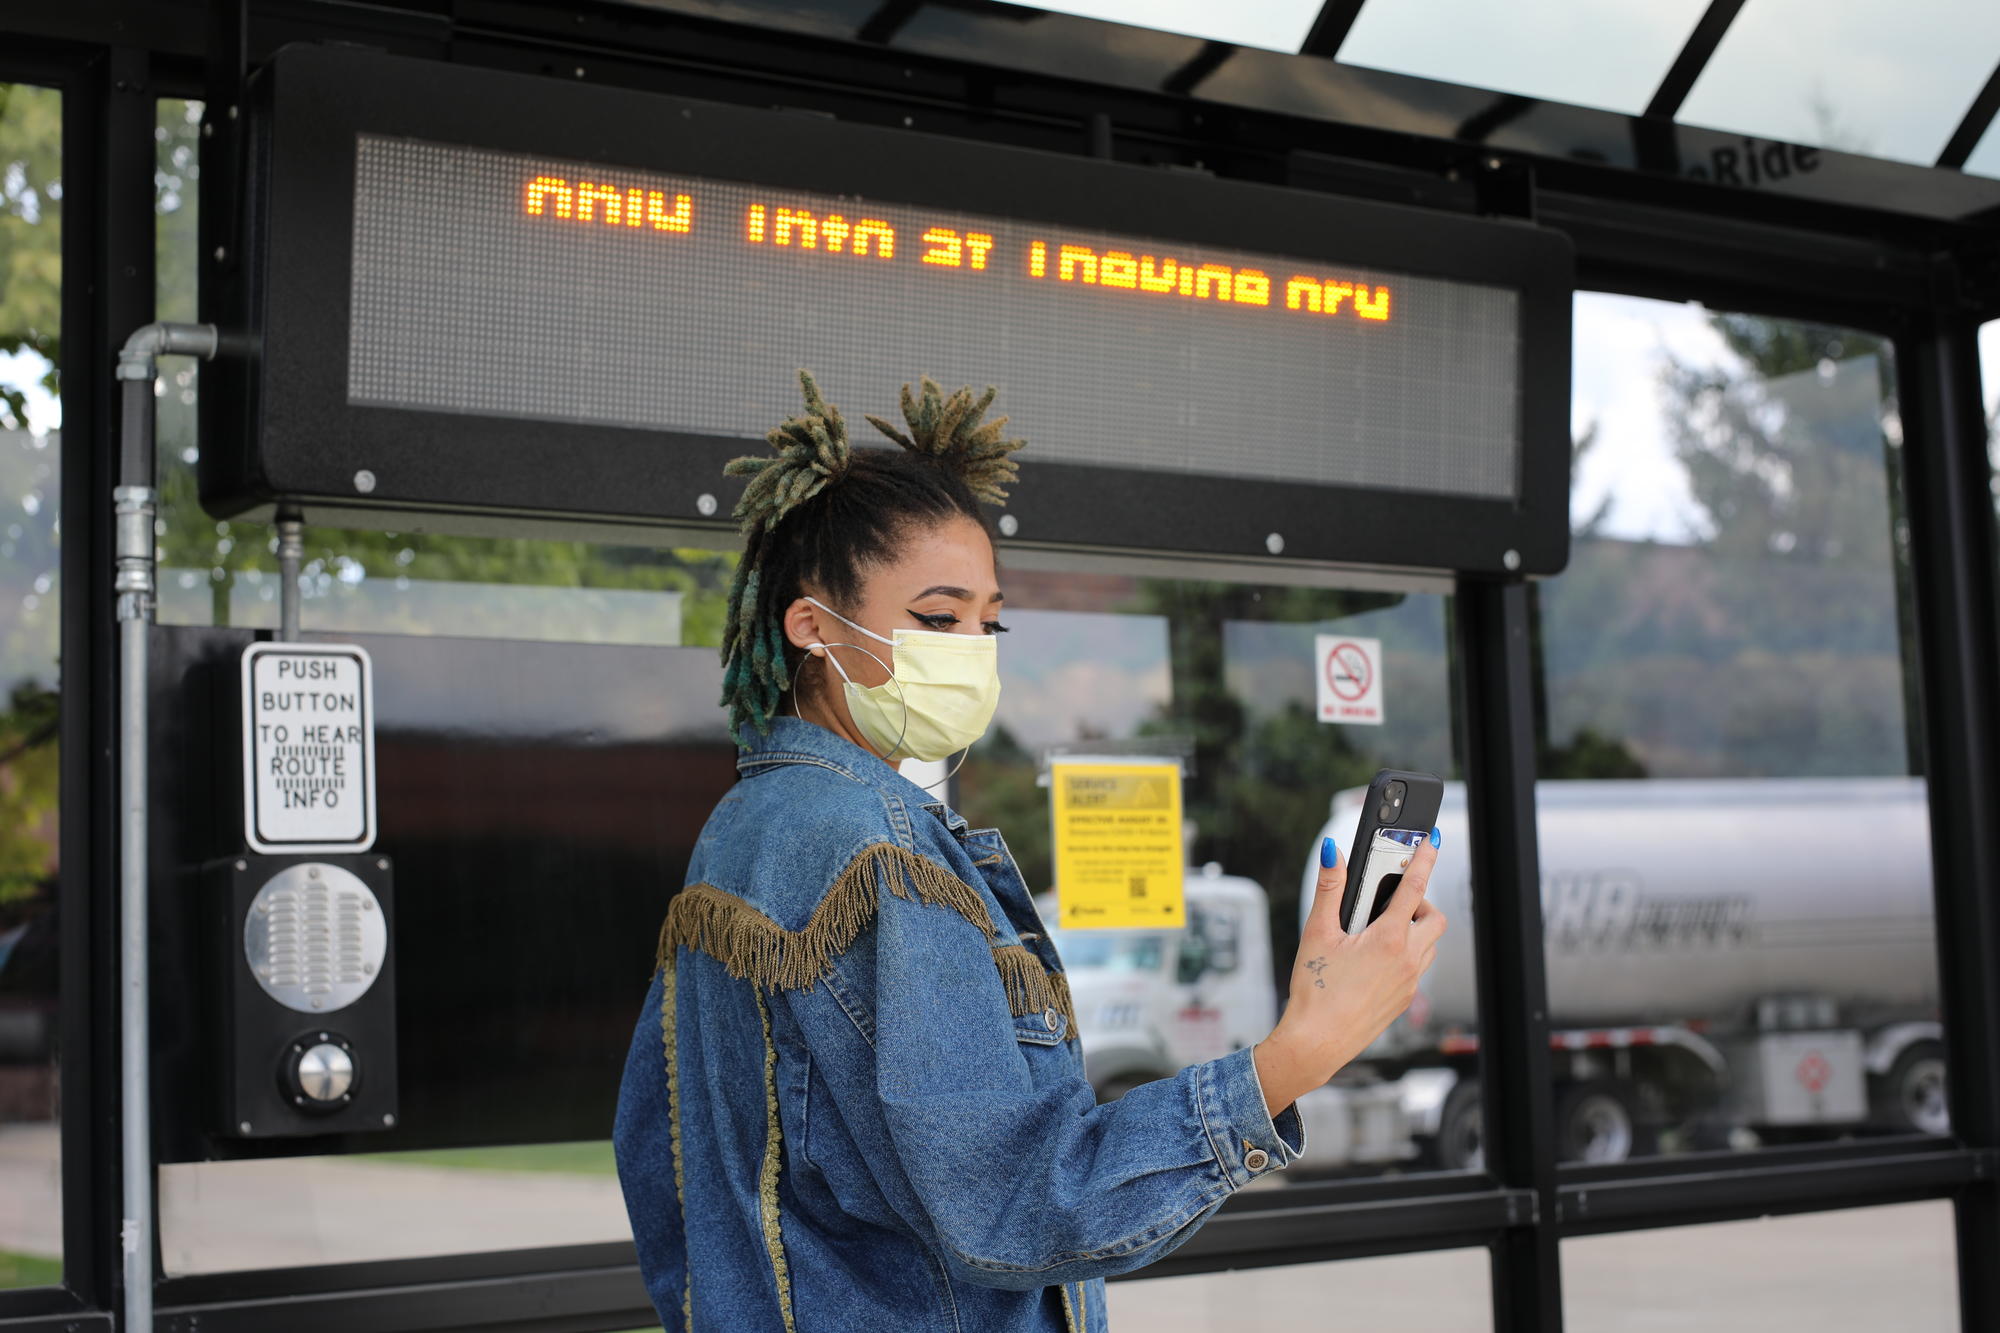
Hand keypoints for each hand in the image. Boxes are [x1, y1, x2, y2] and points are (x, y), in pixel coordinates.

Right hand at [1253, 833, 1447, 1117]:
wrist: (1317, 1042)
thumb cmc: (1315, 993)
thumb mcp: (1317, 933)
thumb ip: (1328, 889)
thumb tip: (1332, 855)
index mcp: (1388, 939)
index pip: (1414, 888)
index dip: (1425, 859)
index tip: (1433, 842)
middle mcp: (1407, 961)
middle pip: (1435, 918)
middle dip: (1420, 902)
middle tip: (1391, 900)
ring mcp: (1409, 983)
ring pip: (1430, 945)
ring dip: (1416, 929)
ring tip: (1381, 929)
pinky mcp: (1404, 1001)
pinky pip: (1418, 968)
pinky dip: (1408, 953)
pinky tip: (1376, 959)